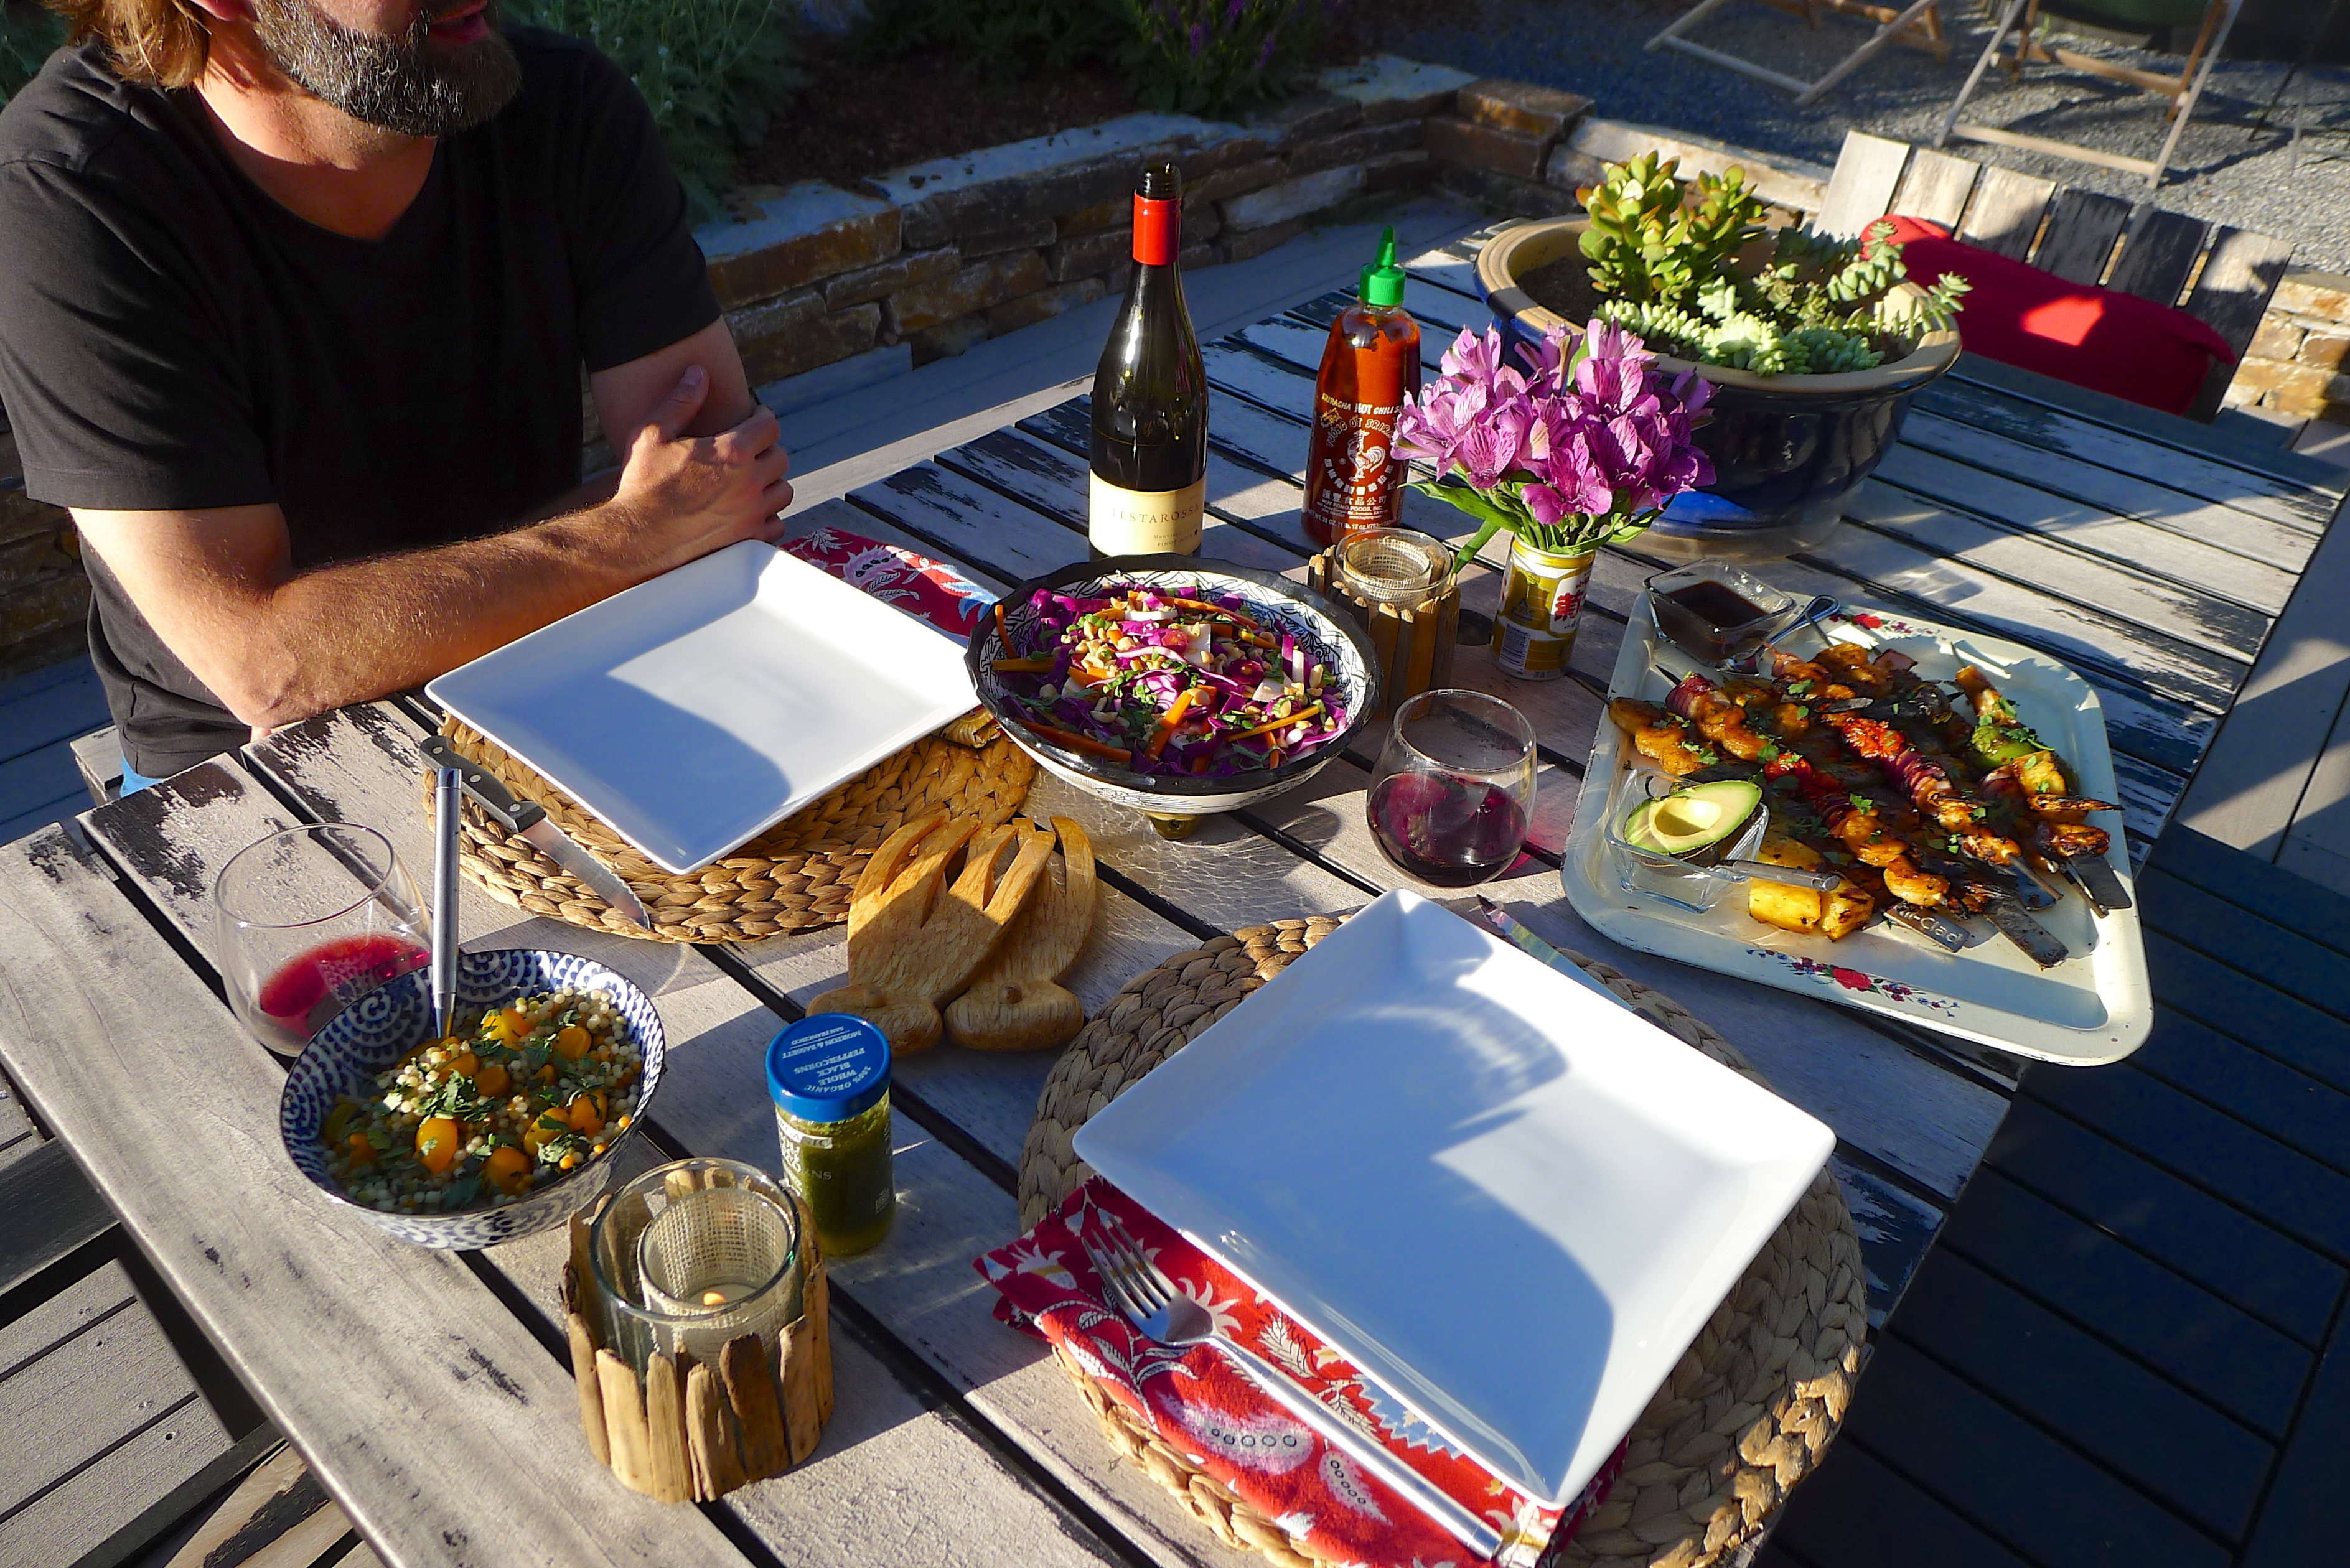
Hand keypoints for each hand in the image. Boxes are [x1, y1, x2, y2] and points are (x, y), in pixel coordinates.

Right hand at [609, 365, 792, 571]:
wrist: (635, 539)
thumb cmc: (641, 485)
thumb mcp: (653, 435)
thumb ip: (681, 402)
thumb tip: (698, 372)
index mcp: (732, 452)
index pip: (769, 425)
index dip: (762, 418)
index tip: (754, 419)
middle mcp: (750, 482)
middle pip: (781, 457)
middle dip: (767, 449)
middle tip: (749, 450)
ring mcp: (752, 514)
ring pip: (784, 491)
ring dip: (771, 483)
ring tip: (751, 480)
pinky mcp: (749, 541)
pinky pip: (777, 524)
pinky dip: (768, 516)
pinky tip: (750, 510)